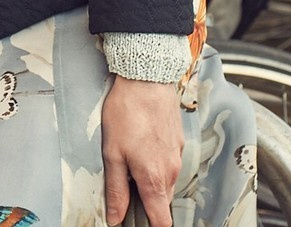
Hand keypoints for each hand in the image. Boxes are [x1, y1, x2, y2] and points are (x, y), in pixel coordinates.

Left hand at [102, 76, 184, 226]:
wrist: (146, 79)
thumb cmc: (127, 112)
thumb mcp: (112, 154)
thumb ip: (116, 190)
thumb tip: (116, 217)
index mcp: (154, 179)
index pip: (162, 221)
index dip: (150, 226)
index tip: (137, 222)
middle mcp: (171, 171)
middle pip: (161, 202)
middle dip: (146, 202)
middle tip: (125, 188)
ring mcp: (177, 156)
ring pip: (165, 181)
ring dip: (150, 180)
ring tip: (129, 160)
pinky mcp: (178, 142)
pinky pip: (168, 162)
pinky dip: (156, 162)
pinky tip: (140, 146)